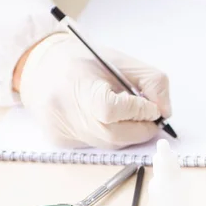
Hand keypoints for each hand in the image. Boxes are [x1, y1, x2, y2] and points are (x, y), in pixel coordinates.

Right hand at [16, 32, 170, 148]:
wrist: (41, 67)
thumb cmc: (83, 61)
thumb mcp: (120, 61)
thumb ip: (151, 82)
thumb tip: (164, 111)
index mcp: (77, 84)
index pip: (111, 109)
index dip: (137, 111)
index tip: (150, 107)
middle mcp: (64, 112)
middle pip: (114, 135)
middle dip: (141, 128)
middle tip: (149, 116)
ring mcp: (61, 131)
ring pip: (109, 143)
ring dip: (129, 133)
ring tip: (128, 114)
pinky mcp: (61, 142)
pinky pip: (98, 145)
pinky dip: (111, 135)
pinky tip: (105, 119)